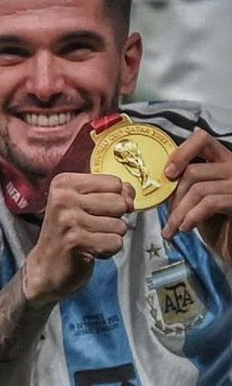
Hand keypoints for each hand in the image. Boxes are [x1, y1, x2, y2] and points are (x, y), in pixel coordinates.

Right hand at [23, 172, 133, 302]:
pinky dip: (108, 251)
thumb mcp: (83, 204)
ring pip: (120, 225)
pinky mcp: (76, 241)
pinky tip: (91, 251)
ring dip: (110, 237)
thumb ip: (109, 193)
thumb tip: (130, 195)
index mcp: (64, 183)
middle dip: (114, 220)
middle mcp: (64, 198)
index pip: (114, 182)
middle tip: (92, 228)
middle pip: (119, 203)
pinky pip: (115, 243)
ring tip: (90, 240)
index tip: (99, 211)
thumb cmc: (67, 235)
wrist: (46, 268)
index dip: (116, 199)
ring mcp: (69, 220)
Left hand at [162, 128, 231, 261]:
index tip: (167, 173)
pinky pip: (209, 203)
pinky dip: (192, 217)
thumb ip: (184, 184)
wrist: (231, 246)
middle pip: (193, 170)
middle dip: (175, 197)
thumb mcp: (196, 199)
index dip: (181, 152)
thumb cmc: (216, 225)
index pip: (201, 139)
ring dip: (179, 213)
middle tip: (168, 217)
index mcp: (222, 160)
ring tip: (171, 230)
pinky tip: (186, 228)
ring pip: (198, 189)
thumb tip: (160, 178)